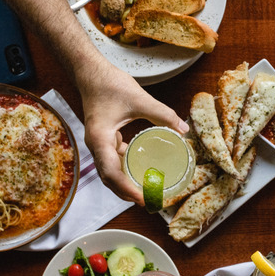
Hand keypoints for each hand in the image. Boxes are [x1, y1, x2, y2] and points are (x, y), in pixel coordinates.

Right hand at [79, 61, 188, 203]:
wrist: (91, 73)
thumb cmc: (109, 84)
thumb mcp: (139, 99)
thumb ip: (162, 114)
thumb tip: (183, 128)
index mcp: (100, 139)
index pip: (111, 173)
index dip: (126, 189)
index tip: (142, 199)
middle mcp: (96, 146)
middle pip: (109, 179)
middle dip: (127, 193)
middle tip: (148, 202)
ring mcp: (98, 144)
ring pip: (110, 172)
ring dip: (125, 184)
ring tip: (145, 192)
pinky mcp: (103, 139)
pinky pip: (112, 161)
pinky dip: (124, 169)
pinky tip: (140, 169)